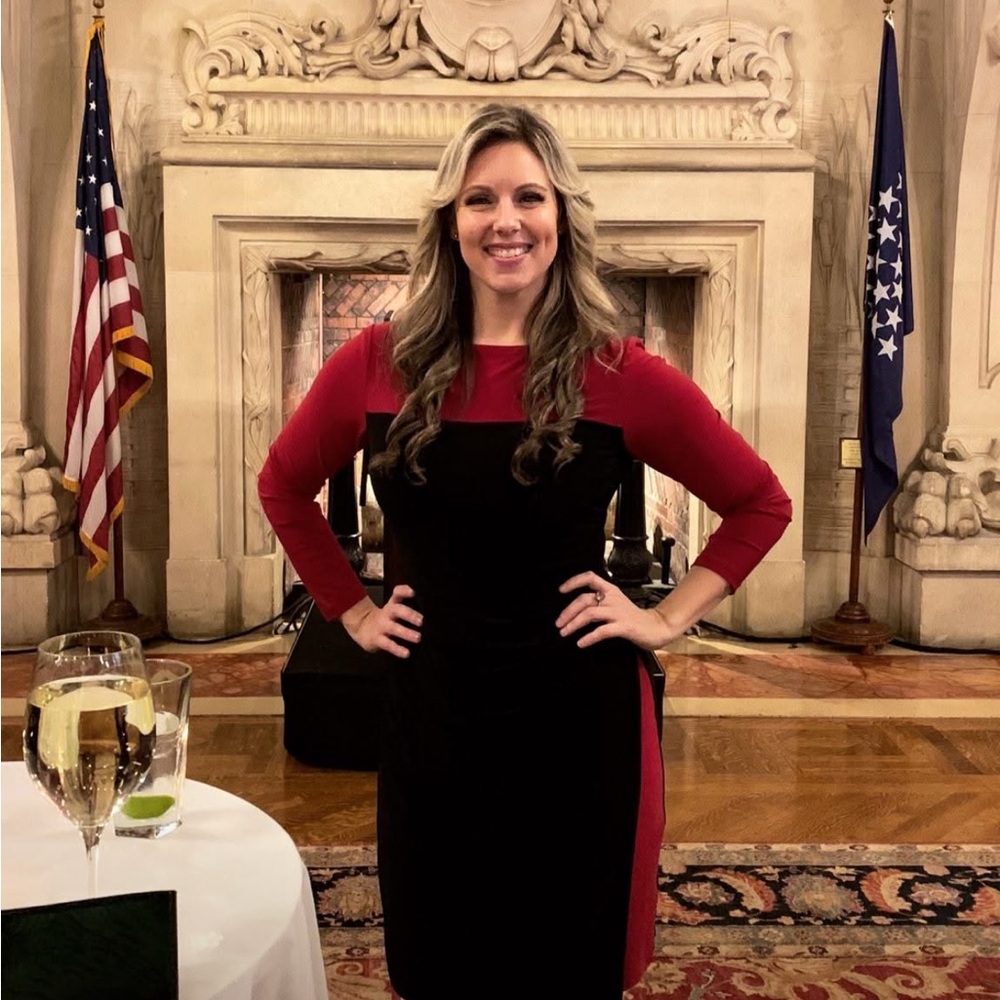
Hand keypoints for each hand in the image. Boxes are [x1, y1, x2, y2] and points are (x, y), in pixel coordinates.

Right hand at [341, 585, 422, 657]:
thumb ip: (406, 607)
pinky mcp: (376, 640)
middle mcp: (386, 614)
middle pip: (396, 610)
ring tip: (418, 637)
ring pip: (393, 628)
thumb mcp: (392, 609)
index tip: (412, 592)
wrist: (361, 627)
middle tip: (421, 621)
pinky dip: (397, 649)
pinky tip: (406, 653)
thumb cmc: (384, 619)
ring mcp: (381, 627)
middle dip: (409, 614)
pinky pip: (388, 644)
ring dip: (406, 633)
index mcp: (391, 606)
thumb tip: (425, 608)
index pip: (397, 594)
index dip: (403, 591)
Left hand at [556, 571, 680, 650]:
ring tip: (565, 632)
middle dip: (568, 611)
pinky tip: (581, 643)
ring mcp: (618, 612)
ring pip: (590, 614)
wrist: (657, 627)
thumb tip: (576, 610)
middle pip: (584, 599)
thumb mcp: (615, 603)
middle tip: (559, 623)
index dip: (574, 582)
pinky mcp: (624, 626)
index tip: (561, 590)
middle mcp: (613, 598)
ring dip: (574, 624)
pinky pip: (602, 631)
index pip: (590, 578)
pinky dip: (589, 637)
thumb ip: (599, 603)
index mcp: (611, 590)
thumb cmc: (634, 617)